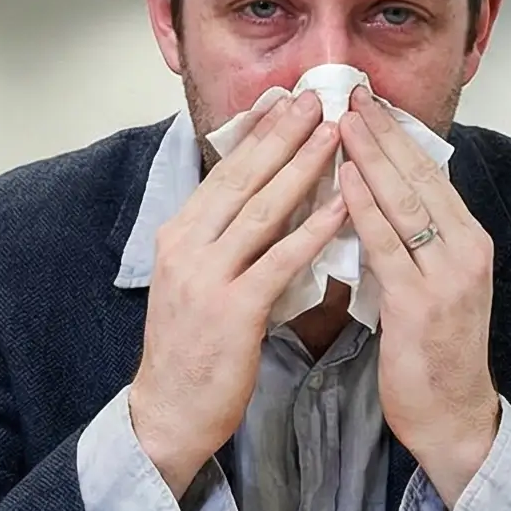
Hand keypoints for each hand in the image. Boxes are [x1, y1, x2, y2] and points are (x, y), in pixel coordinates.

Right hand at [129, 93, 348, 494]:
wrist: (168, 412)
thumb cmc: (190, 352)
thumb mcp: (195, 282)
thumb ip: (223, 243)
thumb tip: (263, 206)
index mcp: (178, 236)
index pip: (223, 173)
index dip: (258, 134)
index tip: (286, 102)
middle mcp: (187, 247)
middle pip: (243, 179)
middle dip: (283, 135)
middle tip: (317, 99)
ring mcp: (207, 277)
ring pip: (263, 210)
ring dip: (303, 168)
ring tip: (337, 135)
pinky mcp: (233, 310)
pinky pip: (280, 260)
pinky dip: (313, 229)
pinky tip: (342, 206)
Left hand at [335, 91, 500, 507]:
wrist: (455, 417)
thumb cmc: (436, 356)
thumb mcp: (431, 287)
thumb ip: (411, 245)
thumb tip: (377, 203)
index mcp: (468, 242)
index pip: (430, 174)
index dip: (398, 136)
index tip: (368, 103)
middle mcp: (464, 250)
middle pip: (420, 176)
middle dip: (383, 131)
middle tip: (350, 92)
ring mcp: (446, 275)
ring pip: (404, 200)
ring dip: (370, 156)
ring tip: (339, 119)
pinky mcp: (420, 303)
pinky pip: (387, 243)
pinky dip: (364, 206)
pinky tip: (343, 178)